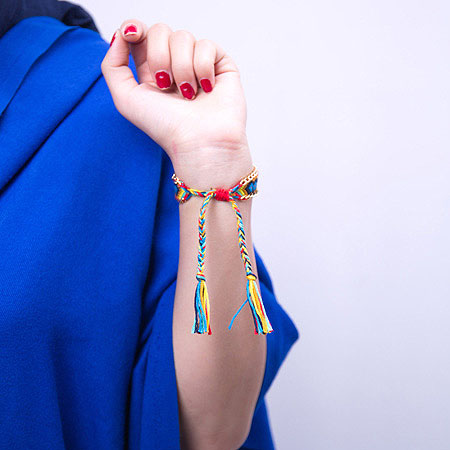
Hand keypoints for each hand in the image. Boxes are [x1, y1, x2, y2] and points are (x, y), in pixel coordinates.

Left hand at [101, 20, 252, 187]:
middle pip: (160, 30)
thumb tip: (121, 34)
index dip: (134, 29)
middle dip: (158, 55)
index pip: (141, 35)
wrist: (200, 142)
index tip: (132, 34)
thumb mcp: (126, 100)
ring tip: (188, 95)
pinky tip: (206, 89)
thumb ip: (112, 65)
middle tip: (165, 84)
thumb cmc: (166, 128)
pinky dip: (202, 68)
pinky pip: (206, 45)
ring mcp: (198, 64)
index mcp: (151, 72)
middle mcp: (175, 66)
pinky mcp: (220, 65)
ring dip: (181, 68)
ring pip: (183, 37)